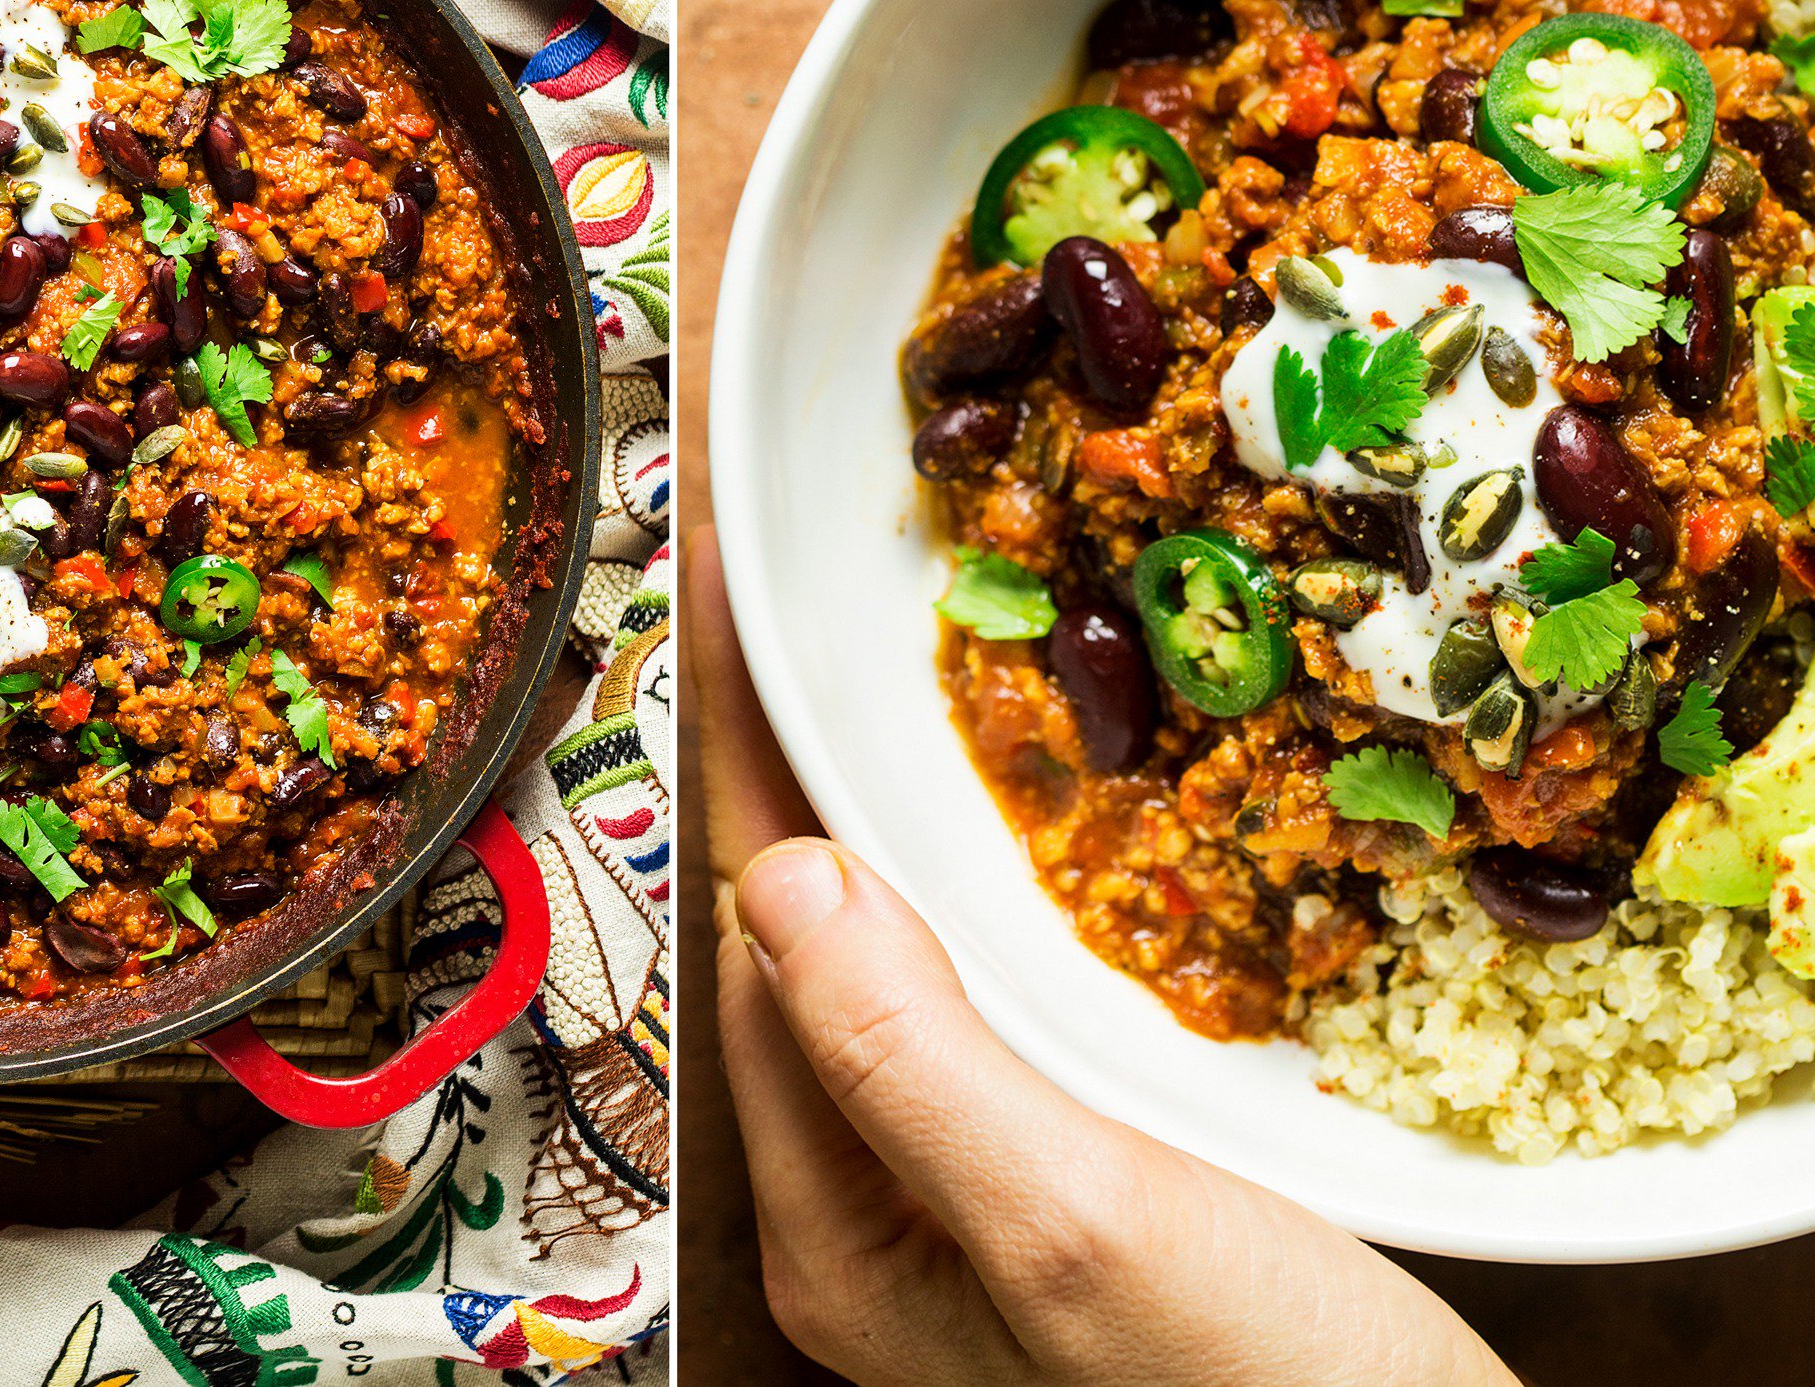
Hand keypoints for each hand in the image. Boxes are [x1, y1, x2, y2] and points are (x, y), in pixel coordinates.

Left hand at [690, 528, 1515, 1386]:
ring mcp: (978, 1204)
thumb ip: (910, 1054)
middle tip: (815, 587)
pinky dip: (994, 893)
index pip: (759, 934)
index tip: (732, 587)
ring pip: (904, 962)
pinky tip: (1036, 830)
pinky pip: (993, 1005)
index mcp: (842, 1227)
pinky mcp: (1081, 1192)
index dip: (750, 746)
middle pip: (816, 938)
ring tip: (902, 665)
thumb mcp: (1077, 1225)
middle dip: (810, 762)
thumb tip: (788, 871)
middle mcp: (884, 1214)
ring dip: (900, 816)